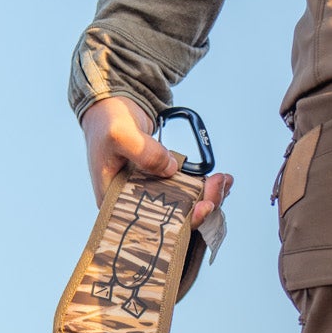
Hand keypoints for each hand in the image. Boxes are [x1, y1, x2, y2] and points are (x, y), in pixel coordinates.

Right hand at [80, 95, 232, 224]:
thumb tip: (171, 168)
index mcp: (117, 204)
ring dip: (208, 197)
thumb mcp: (120, 134)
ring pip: (183, 207)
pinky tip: (220, 179)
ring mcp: (150, 193)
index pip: (153, 225)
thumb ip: (144, 152)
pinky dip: (204, 187)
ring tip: (224, 180)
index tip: (204, 207)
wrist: (112, 107)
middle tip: (220, 185)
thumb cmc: (107, 123)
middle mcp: (135, 204)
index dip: (181, 223)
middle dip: (203, 207)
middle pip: (173, 220)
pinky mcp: (162, 181)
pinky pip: (186, 191)